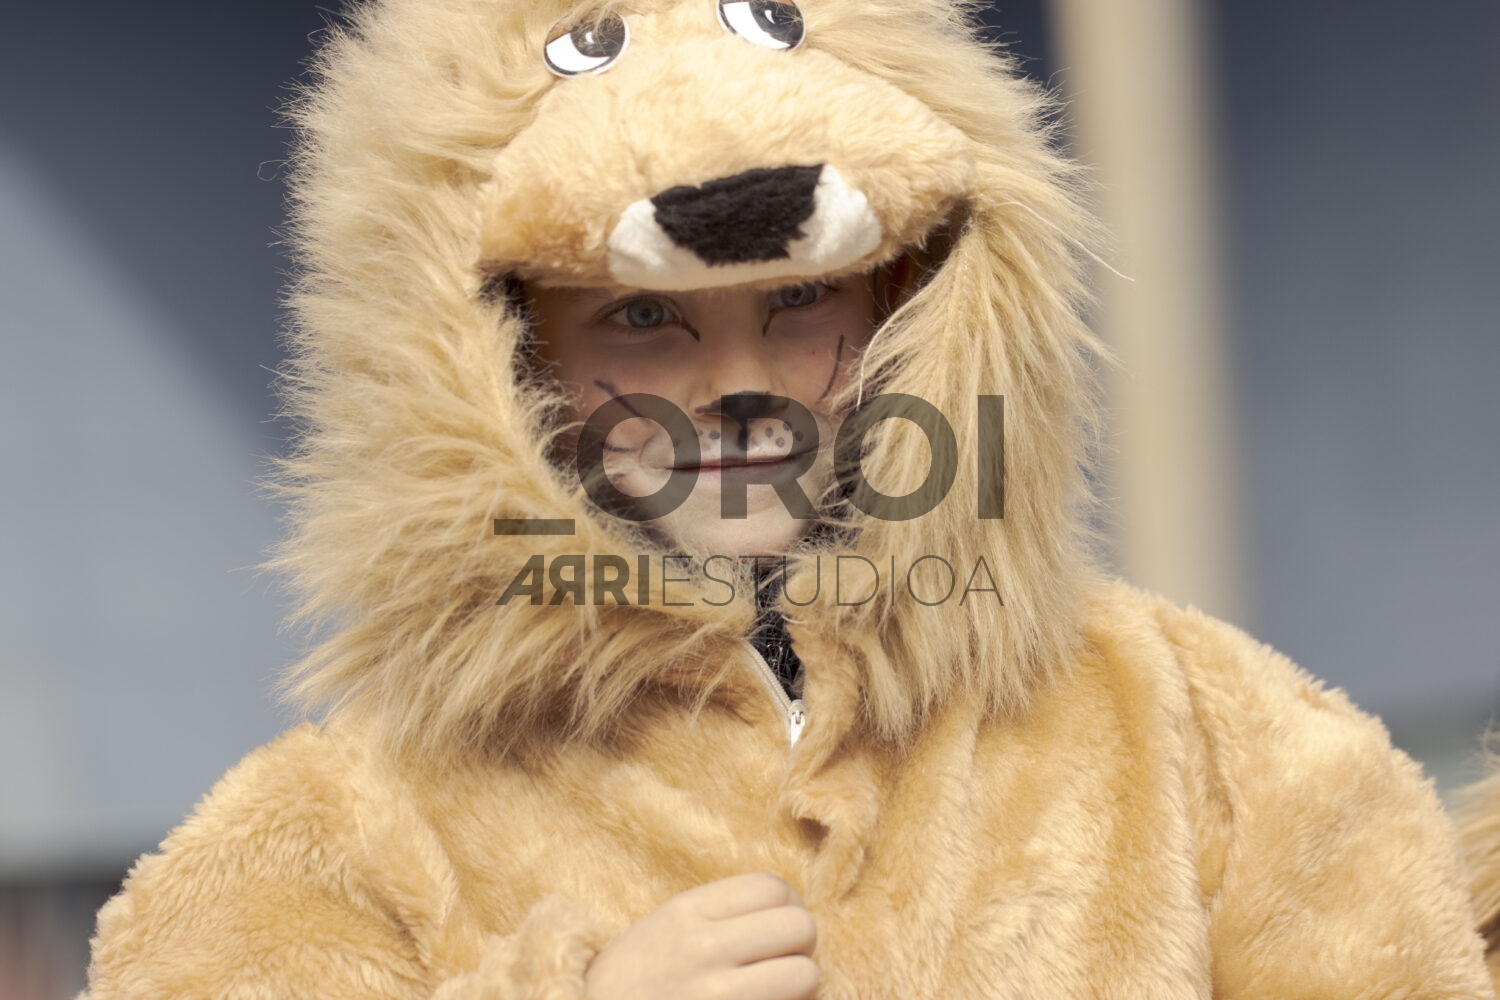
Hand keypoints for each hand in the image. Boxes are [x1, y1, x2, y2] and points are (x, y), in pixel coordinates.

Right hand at [583, 872, 818, 999]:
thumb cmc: (638, 980)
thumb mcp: (668, 927)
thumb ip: (721, 912)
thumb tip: (790, 907)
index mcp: (688, 912)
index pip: (773, 888)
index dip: (788, 907)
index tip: (777, 928)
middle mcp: (703, 948)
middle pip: (799, 926)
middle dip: (800, 945)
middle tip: (783, 961)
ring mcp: (716, 995)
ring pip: (805, 974)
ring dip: (800, 985)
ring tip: (779, 992)